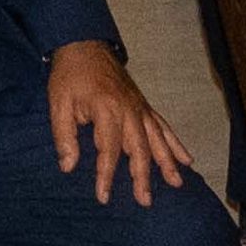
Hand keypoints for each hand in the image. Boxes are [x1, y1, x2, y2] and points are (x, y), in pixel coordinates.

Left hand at [46, 42, 198, 205]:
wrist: (84, 45)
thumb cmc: (69, 76)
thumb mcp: (58, 104)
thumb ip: (64, 136)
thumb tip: (68, 167)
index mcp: (107, 109)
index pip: (109, 150)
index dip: (106, 176)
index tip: (104, 197)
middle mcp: (129, 110)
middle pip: (139, 149)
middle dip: (142, 176)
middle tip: (144, 201)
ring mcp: (140, 107)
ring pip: (157, 139)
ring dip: (166, 163)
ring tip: (176, 184)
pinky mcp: (144, 105)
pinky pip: (163, 126)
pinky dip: (175, 143)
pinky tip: (187, 159)